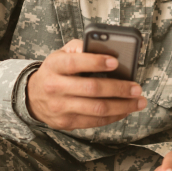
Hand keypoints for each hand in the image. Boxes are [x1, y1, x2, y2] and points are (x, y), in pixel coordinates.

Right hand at [27, 39, 146, 129]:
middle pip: (91, 88)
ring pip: (96, 109)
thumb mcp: (61, 54)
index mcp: (54, 66)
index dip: (96, 62)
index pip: (75, 63)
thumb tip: (105, 48)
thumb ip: (80, 47)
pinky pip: (95, 121)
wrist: (33, 96)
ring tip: (138, 101)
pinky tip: (125, 110)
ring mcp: (60, 107)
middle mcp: (55, 87)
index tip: (115, 62)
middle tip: (136, 87)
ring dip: (122, 106)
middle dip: (118, 88)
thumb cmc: (55, 71)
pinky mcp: (67, 123)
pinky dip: (114, 116)